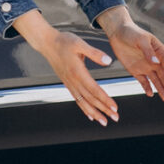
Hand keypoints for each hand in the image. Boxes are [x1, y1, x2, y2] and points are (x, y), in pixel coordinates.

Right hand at [13, 10, 118, 125]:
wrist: (47, 43)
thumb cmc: (64, 41)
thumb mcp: (80, 44)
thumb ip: (95, 53)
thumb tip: (108, 61)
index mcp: (77, 72)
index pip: (94, 90)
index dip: (105, 100)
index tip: (115, 107)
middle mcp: (73, 81)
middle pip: (90, 99)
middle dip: (103, 110)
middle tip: (116, 118)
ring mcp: (69, 83)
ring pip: (83, 102)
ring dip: (94, 113)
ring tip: (104, 121)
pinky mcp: (67, 83)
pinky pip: (77, 99)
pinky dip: (84, 108)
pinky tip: (90, 115)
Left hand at [97, 6, 163, 101]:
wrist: (117, 32)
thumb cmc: (131, 32)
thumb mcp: (141, 39)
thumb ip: (148, 51)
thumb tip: (156, 63)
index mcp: (159, 51)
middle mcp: (154, 60)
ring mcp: (145, 66)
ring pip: (156, 80)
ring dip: (161, 89)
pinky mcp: (136, 70)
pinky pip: (143, 81)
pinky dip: (147, 88)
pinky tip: (151, 94)